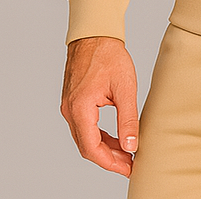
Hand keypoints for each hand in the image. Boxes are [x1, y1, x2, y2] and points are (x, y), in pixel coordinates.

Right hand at [60, 36, 138, 176]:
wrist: (94, 34)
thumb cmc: (109, 55)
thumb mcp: (124, 87)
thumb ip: (128, 118)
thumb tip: (131, 145)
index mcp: (80, 107)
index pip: (92, 148)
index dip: (110, 163)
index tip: (129, 167)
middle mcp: (70, 110)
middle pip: (86, 147)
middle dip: (108, 158)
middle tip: (130, 162)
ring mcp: (69, 106)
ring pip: (84, 138)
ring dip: (104, 148)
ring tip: (125, 152)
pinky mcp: (72, 102)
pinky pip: (83, 127)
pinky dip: (98, 136)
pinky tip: (114, 138)